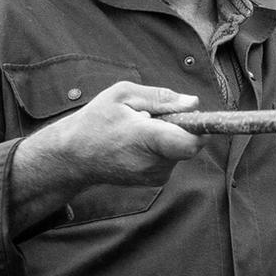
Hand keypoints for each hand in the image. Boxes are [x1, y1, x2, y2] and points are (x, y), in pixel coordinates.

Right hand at [13, 82, 200, 226]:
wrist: (74, 157)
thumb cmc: (96, 121)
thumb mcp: (123, 94)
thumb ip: (161, 97)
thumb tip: (193, 103)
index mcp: (147, 138)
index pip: (191, 142)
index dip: (201, 128)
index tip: (196, 115)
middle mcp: (154, 162)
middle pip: (189, 142)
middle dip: (180, 126)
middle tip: (152, 116)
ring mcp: (155, 176)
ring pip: (180, 149)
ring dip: (168, 136)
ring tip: (139, 129)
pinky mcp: (155, 181)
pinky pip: (171, 158)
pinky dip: (162, 147)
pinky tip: (138, 143)